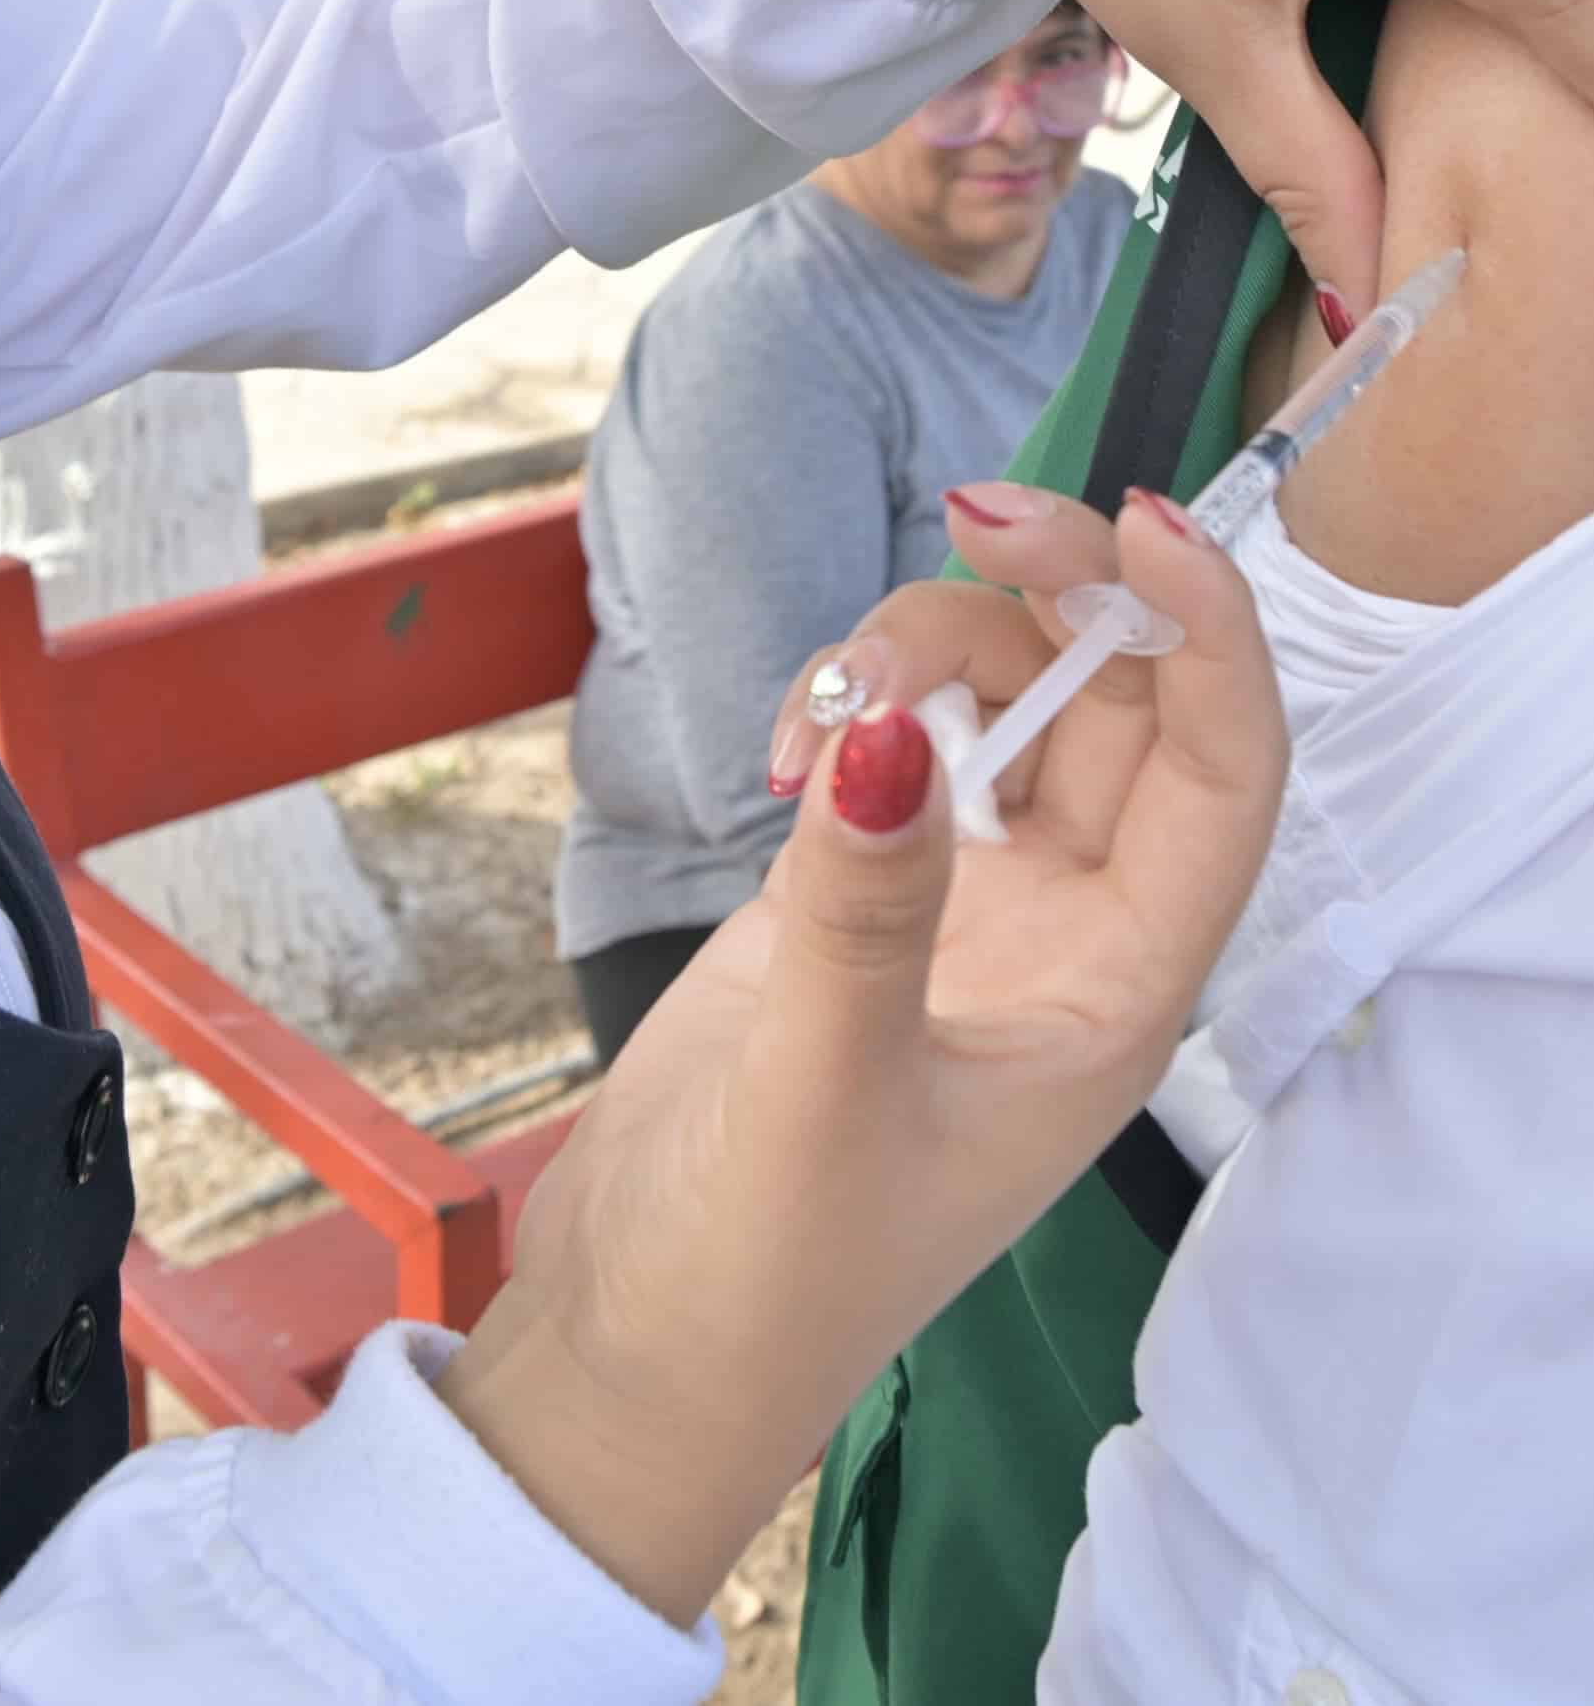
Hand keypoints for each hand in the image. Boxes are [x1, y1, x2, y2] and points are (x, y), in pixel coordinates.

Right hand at [437, 485, 1284, 1625]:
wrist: (640, 1342)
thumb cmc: (765, 1263)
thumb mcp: (825, 1086)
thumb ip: (866, 905)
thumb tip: (897, 726)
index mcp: (1119, 993)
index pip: (1218, 774)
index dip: (1208, 634)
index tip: (1131, 522)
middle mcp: (1065, 934)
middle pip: (1111, 704)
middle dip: (1049, 596)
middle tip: (963, 516)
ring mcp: (962, 907)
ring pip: (998, 705)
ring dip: (923, 651)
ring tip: (815, 710)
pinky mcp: (860, 894)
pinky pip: (894, 743)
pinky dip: (848, 708)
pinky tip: (780, 754)